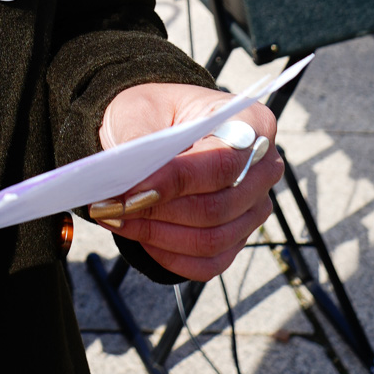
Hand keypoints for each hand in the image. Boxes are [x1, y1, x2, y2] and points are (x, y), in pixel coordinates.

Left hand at [96, 82, 280, 280]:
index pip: (222, 163)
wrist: (155, 128)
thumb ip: (140, 144)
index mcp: (251, 124)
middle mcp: (262, 168)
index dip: (175, 182)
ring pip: (212, 239)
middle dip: (159, 212)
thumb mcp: (141, 111)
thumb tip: (133, 188)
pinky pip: (208, 263)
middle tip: (111, 208)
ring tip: (116, 218)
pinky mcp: (237, 236)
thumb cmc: (154, 112)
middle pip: (218, 208)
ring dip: (158, 235)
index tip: (130, 192)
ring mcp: (254, 206)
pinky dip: (169, 256)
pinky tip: (139, 236)